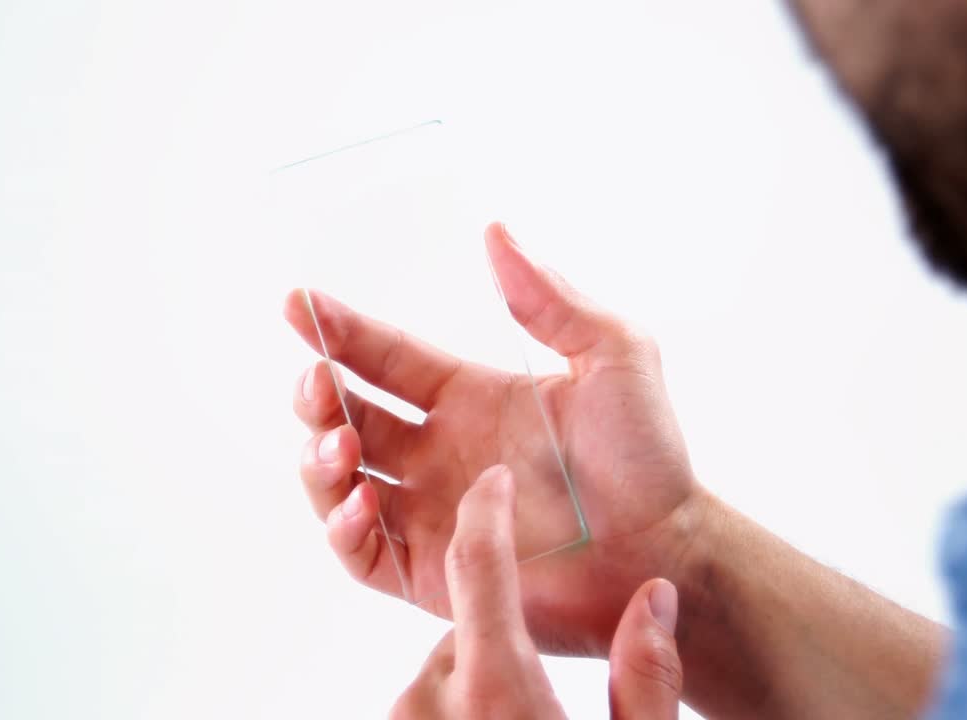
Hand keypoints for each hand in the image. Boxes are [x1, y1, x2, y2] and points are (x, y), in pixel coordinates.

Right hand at [286, 222, 707, 655]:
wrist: (667, 546)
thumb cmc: (649, 455)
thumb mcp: (614, 355)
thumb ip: (553, 299)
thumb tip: (497, 232)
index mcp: (471, 398)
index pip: (386, 358)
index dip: (339, 331)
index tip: (298, 302)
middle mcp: (441, 453)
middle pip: (348, 418)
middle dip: (317, 397)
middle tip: (318, 382)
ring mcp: (434, 513)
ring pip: (341, 483)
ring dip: (322, 461)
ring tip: (341, 444)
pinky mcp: (436, 572)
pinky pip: (365, 552)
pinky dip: (344, 527)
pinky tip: (360, 501)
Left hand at [390, 465, 682, 718]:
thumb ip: (647, 678)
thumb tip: (657, 598)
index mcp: (494, 691)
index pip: (477, 564)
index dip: (487, 510)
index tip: (497, 479)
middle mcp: (430, 702)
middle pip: (464, 624)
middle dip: (502, 630)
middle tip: (541, 675)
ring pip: (442, 668)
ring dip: (477, 676)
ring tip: (523, 716)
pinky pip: (425, 704)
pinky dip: (457, 709)